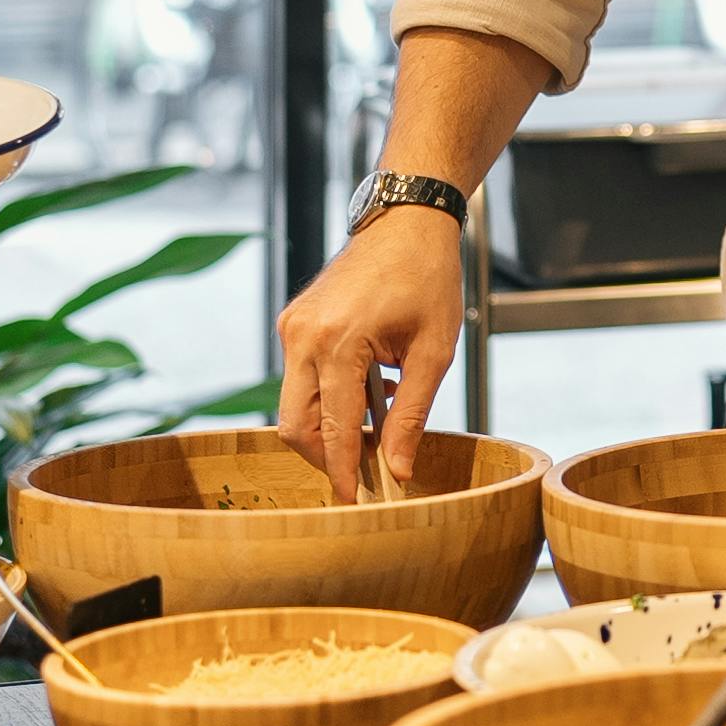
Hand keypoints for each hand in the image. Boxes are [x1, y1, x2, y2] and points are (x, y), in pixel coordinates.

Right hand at [278, 206, 462, 501]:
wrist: (406, 221)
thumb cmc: (428, 278)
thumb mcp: (433, 352)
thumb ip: (412, 415)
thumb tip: (398, 470)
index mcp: (339, 343)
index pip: (334, 429)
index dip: (344, 472)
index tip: (354, 504)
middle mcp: (303, 336)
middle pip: (296, 426)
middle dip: (326, 458)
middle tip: (363, 476)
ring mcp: (293, 327)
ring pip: (294, 405)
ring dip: (329, 426)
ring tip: (380, 425)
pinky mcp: (293, 322)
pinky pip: (300, 377)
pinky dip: (328, 397)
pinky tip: (372, 392)